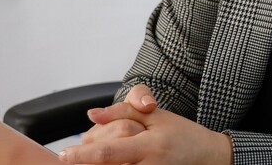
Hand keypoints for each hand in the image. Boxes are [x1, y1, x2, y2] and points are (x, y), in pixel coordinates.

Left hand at [59, 86, 231, 164]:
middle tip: (66, 160)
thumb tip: (93, 114)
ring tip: (84, 162)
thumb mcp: (156, 116)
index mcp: (150, 145)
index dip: (83, 156)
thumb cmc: (181, 133)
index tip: (63, 154)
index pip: (109, 153)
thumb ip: (124, 111)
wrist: (208, 156)